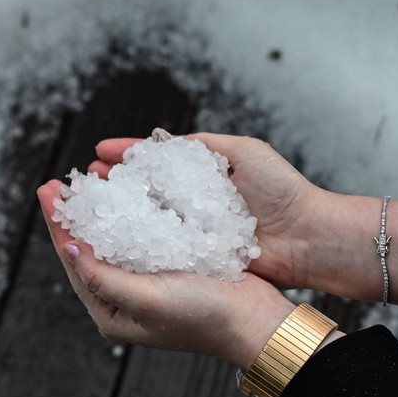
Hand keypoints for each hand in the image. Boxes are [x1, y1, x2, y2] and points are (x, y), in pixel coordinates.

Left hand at [37, 180, 295, 368]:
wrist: (255, 321)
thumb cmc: (203, 317)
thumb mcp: (147, 300)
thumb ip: (105, 278)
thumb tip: (71, 248)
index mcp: (112, 314)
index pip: (76, 263)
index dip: (60, 225)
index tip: (48, 191)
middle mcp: (126, 299)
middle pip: (91, 249)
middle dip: (75, 214)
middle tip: (58, 183)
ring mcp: (149, 283)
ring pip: (115, 239)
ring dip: (102, 209)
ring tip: (88, 181)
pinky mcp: (172, 267)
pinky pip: (143, 235)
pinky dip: (132, 212)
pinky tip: (126, 192)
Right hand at [88, 133, 318, 289]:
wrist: (309, 238)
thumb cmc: (283, 191)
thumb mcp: (247, 152)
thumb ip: (206, 145)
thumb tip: (165, 140)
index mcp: (204, 175)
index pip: (158, 161)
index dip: (128, 155)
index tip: (100, 152)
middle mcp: (195, 202)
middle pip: (146, 189)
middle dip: (116, 182)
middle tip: (88, 177)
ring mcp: (195, 230)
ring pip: (149, 218)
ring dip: (121, 210)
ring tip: (92, 202)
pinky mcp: (200, 257)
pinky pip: (165, 248)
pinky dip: (140, 241)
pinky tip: (115, 236)